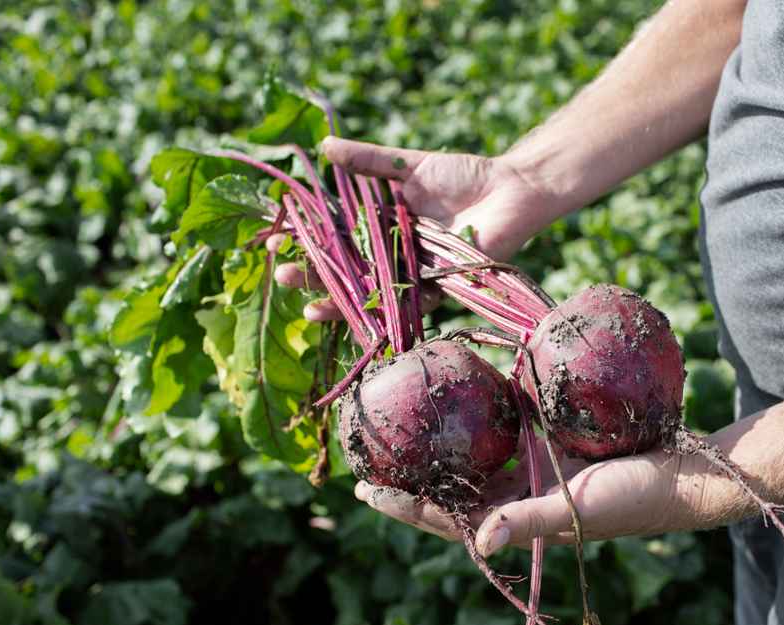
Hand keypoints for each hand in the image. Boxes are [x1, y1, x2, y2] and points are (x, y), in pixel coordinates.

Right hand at [275, 136, 552, 319]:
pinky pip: (410, 303)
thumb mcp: (409, 165)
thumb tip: (324, 147)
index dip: (305, 244)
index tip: (273, 243)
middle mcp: (391, 254)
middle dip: (312, 278)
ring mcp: (413, 273)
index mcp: (380, 226)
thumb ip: (369, 161)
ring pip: (371, 293)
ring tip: (309, 310)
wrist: (509, 189)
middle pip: (345, 271)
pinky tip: (365, 317)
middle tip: (281, 279)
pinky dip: (389, 309)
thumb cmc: (462, 175)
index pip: (334, 239)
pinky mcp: (439, 287)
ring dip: (340, 304)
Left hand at [355, 439, 718, 556]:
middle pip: (454, 490)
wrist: (688, 474)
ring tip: (410, 430)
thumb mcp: (581, 509)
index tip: (366, 490)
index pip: (450, 519)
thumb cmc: (639, 496)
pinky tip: (466, 401)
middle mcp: (522, 499)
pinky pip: (509, 436)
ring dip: (443, 451)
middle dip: (414, 479)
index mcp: (522, 522)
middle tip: (373, 460)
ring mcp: (538, 474)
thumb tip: (479, 541)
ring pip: (477, 462)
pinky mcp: (556, 449)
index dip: (408, 506)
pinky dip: (484, 423)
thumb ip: (530, 521)